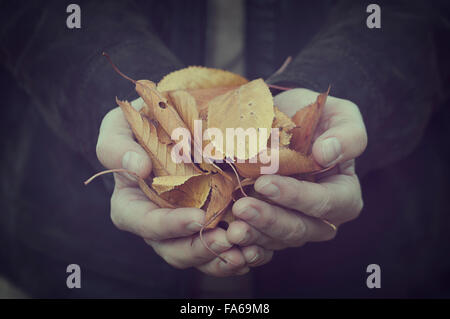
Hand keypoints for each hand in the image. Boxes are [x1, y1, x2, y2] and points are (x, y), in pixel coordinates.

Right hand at [95, 99, 270, 275]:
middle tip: (227, 240)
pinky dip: (239, 252)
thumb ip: (117, 147)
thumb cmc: (138, 127)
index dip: (168, 225)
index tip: (197, 217)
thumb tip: (138, 167)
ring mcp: (185, 227)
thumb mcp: (118, 129)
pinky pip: (221, 249)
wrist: (169, 125)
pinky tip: (257, 248)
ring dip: (223, 258)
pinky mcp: (209, 224)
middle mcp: (158, 223)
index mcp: (131, 205)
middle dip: (200, 249)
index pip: (145, 223)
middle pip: (173, 250)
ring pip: (200, 255)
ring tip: (247, 251)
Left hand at [226, 88, 366, 251]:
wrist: (281, 122)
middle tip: (241, 208)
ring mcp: (294, 225)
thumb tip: (326, 154)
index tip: (265, 183)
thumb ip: (347, 135)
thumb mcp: (340, 115)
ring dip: (253, 235)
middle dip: (269, 220)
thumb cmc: (315, 119)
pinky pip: (259, 243)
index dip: (297, 196)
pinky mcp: (270, 229)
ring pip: (276, 240)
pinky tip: (227, 237)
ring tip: (231, 228)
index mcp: (344, 193)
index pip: (327, 202)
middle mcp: (321, 217)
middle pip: (299, 228)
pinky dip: (243, 242)